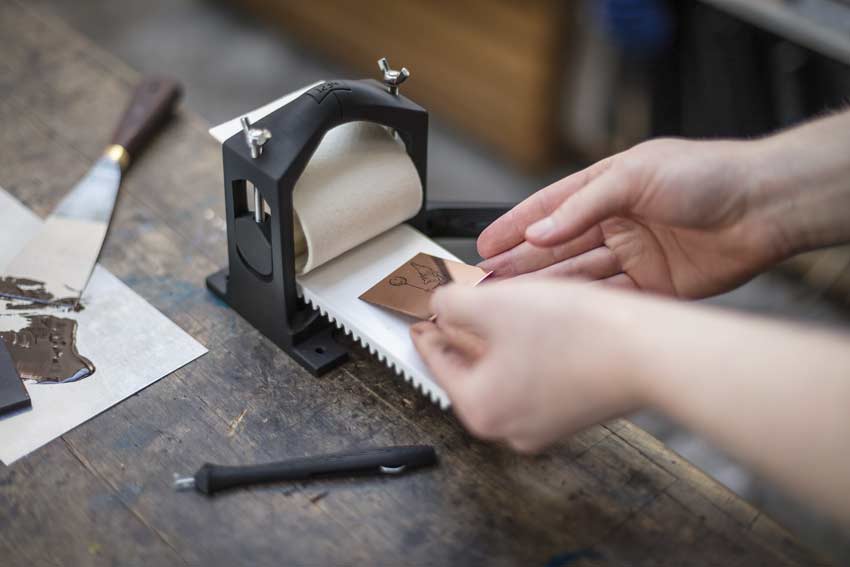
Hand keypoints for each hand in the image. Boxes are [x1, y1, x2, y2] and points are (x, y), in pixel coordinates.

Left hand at [410, 279, 646, 452]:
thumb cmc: (579, 335)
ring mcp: (544, 423)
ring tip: (495, 303)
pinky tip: (534, 320)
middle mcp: (510, 426)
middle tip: (455, 303)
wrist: (650, 353)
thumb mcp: (496, 305)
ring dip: (496, 335)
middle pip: (470, 368)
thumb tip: (437, 304)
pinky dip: (526, 347)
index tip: (417, 318)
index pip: (437, 361)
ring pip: (505, 369)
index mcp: (481, 408)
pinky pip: (534, 375)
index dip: (425, 329)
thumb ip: (451, 303)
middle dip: (463, 329)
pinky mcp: (572, 410)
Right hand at [477, 138, 791, 298]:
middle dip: (521, 263)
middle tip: (487, 281)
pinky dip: (583, 307)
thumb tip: (538, 232)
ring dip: (546, 289)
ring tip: (511, 302)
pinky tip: (557, 314)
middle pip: (558, 248)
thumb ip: (581, 207)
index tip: (484, 244)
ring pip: (578, 277)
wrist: (764, 207)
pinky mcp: (654, 288)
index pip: (548, 209)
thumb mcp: (632, 176)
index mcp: (606, 188)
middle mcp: (616, 224)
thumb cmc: (705, 175)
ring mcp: (633, 257)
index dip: (515, 226)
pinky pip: (609, 299)